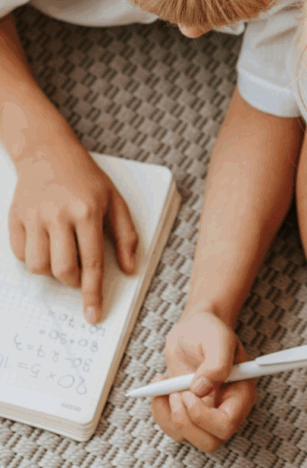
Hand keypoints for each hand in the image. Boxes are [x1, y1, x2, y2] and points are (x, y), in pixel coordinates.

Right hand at [8, 138, 137, 322]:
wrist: (49, 153)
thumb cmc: (86, 178)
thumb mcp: (115, 201)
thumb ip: (126, 235)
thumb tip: (129, 269)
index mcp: (87, 212)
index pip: (93, 262)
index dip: (93, 293)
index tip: (93, 314)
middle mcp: (59, 216)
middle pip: (64, 270)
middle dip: (73, 281)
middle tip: (79, 272)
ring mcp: (34, 218)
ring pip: (39, 267)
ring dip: (52, 271)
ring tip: (62, 253)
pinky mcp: (15, 219)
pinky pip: (21, 255)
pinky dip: (33, 257)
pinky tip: (45, 241)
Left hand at [152, 308, 256, 451]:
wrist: (194, 328)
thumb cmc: (210, 330)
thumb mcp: (218, 338)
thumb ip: (216, 363)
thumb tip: (201, 389)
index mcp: (241, 394)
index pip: (227, 424)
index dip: (204, 417)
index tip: (189, 393)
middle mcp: (225, 408)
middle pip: (209, 441)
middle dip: (186, 422)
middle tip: (176, 394)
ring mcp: (205, 413)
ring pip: (187, 437)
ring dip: (170, 415)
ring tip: (166, 385)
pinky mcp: (187, 412)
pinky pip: (172, 428)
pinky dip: (160, 412)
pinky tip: (159, 388)